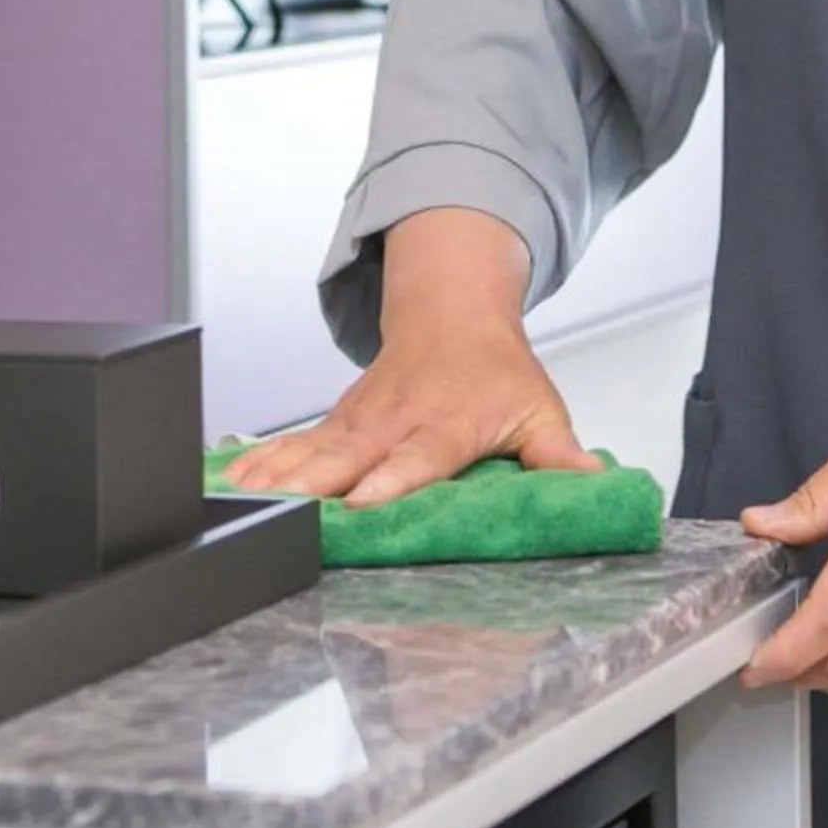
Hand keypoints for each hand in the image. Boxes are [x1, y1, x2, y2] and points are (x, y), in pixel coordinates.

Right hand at [224, 209, 600, 507]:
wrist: (453, 314)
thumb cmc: (496, 373)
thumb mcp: (541, 408)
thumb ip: (561, 454)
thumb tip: (598, 482)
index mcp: (448, 421)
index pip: (419, 456)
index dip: (391, 480)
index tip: (363, 503)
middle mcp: (396, 420)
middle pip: (351, 456)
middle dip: (314, 486)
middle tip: (281, 513)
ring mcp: (360, 420)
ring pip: (312, 449)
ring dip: (275, 476)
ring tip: (241, 499)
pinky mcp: (336, 423)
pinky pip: (292, 443)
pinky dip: (258, 461)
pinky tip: (228, 481)